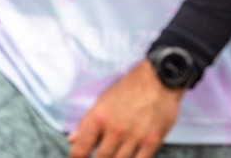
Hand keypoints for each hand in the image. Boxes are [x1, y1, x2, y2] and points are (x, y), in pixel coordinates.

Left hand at [68, 60, 183, 157]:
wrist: (157, 80)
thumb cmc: (128, 88)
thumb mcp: (102, 100)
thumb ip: (86, 123)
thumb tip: (72, 139)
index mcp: (99, 118)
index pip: (81, 148)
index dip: (76, 157)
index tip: (77, 157)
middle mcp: (115, 130)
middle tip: (99, 155)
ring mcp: (134, 138)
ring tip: (114, 154)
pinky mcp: (151, 142)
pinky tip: (129, 156)